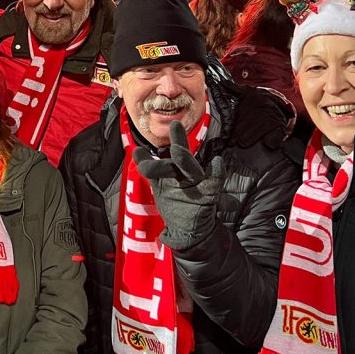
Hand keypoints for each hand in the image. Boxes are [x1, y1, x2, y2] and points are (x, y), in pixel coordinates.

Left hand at [132, 121, 224, 249]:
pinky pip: (214, 184)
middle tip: (174, 132)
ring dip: (185, 159)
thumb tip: (137, 151)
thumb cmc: (174, 201)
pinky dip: (217, 173)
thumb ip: (150, 167)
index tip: (173, 123)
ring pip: (192, 170)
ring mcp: (199, 184)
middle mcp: (190, 173)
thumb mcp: (160, 183)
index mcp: (179, 168)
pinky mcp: (208, 198)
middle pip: (184, 159)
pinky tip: (217, 162)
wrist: (188, 229)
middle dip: (178, 145)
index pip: (177, 150)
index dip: (176, 137)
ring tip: (176, 149)